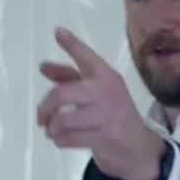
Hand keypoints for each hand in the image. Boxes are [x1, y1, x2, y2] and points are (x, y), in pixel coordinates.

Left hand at [36, 27, 167, 179]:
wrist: (138, 148)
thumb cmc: (111, 116)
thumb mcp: (94, 93)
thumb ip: (69, 78)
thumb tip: (43, 66)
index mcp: (106, 77)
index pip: (88, 57)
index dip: (72, 45)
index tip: (58, 31)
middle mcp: (107, 92)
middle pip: (62, 94)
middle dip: (45, 108)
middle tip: (41, 117)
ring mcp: (107, 115)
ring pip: (63, 119)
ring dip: (52, 128)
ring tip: (52, 131)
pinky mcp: (104, 137)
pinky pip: (68, 138)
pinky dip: (59, 141)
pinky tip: (62, 140)